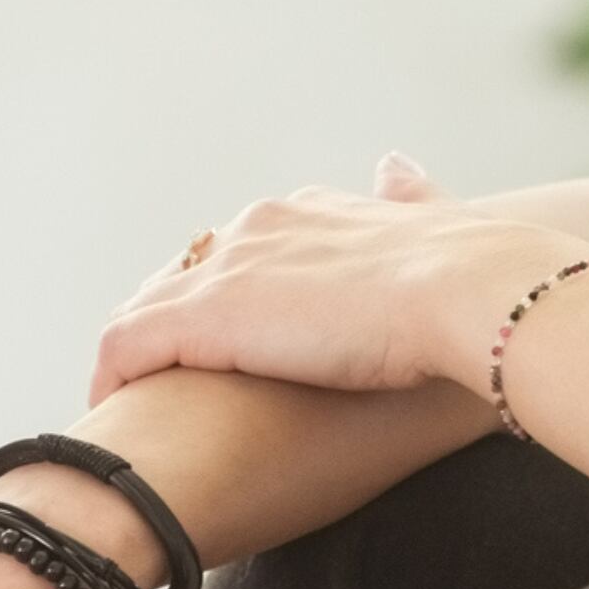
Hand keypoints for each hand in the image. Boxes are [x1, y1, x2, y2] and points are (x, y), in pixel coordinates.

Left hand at [86, 152, 588, 410]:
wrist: (471, 291)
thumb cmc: (474, 276)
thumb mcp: (435, 225)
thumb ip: (411, 199)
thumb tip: (398, 166)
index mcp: (311, 210)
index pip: (241, 247)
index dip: (228, 297)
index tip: (230, 348)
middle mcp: (260, 225)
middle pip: (184, 274)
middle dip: (172, 325)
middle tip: (170, 386)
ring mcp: (229, 268)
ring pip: (146, 309)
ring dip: (138, 358)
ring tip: (137, 409)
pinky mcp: (206, 316)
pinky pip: (127, 347)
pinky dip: (113, 382)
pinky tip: (121, 422)